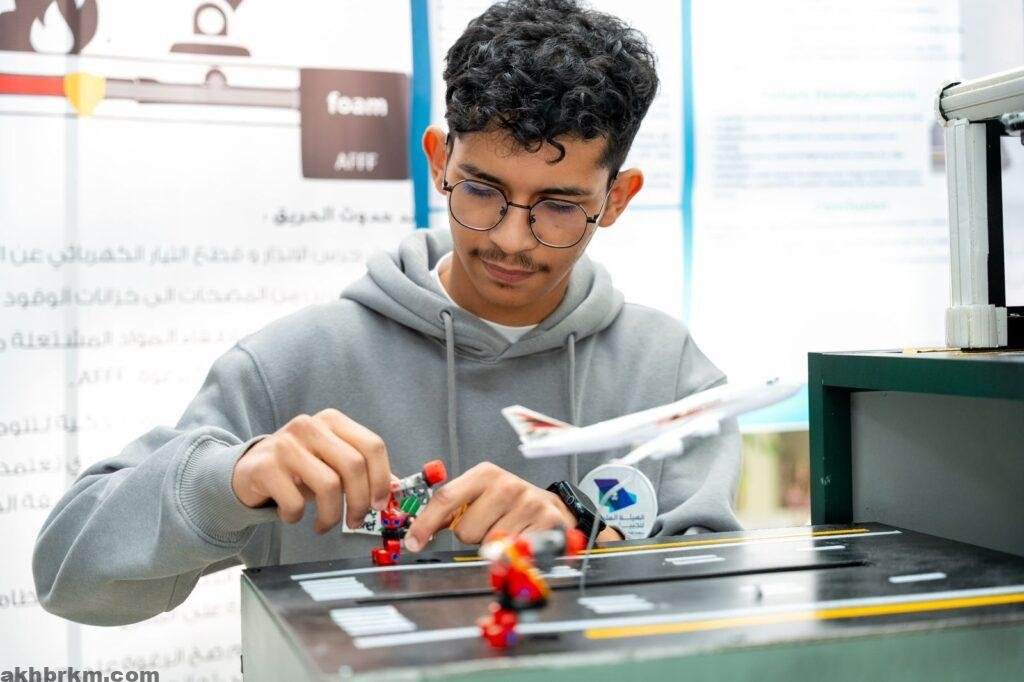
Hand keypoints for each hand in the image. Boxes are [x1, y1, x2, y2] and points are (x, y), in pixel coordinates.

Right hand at [231, 409, 391, 533]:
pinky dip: (297, 516)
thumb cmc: (298, 468)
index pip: (372, 446)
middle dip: (360, 502)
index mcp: (333, 421)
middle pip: (353, 466)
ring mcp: (285, 443)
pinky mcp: (264, 466)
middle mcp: (310, 426)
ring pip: (328, 485)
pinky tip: (293, 515)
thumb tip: (396, 488)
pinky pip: (295, 501)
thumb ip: (363, 471)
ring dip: (332, 515)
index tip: (380, 504)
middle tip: (357, 522)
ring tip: (325, 524)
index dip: (382, 478)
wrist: (248, 470)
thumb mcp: (332, 462)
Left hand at [405, 462, 576, 550]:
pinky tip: (520, 539)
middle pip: (465, 530)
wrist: (550, 508)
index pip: (446, 498)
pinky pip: (513, 553)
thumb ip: (449, 512)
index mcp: (485, 474)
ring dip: (493, 546)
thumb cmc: (509, 505)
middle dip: (472, 536)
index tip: (413, 542)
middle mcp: (507, 485)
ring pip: (488, 545)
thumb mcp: (479, 498)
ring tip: (506, 531)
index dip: (426, 523)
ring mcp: (528, 503)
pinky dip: (513, 553)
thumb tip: (417, 535)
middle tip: (489, 526)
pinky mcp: (546, 522)